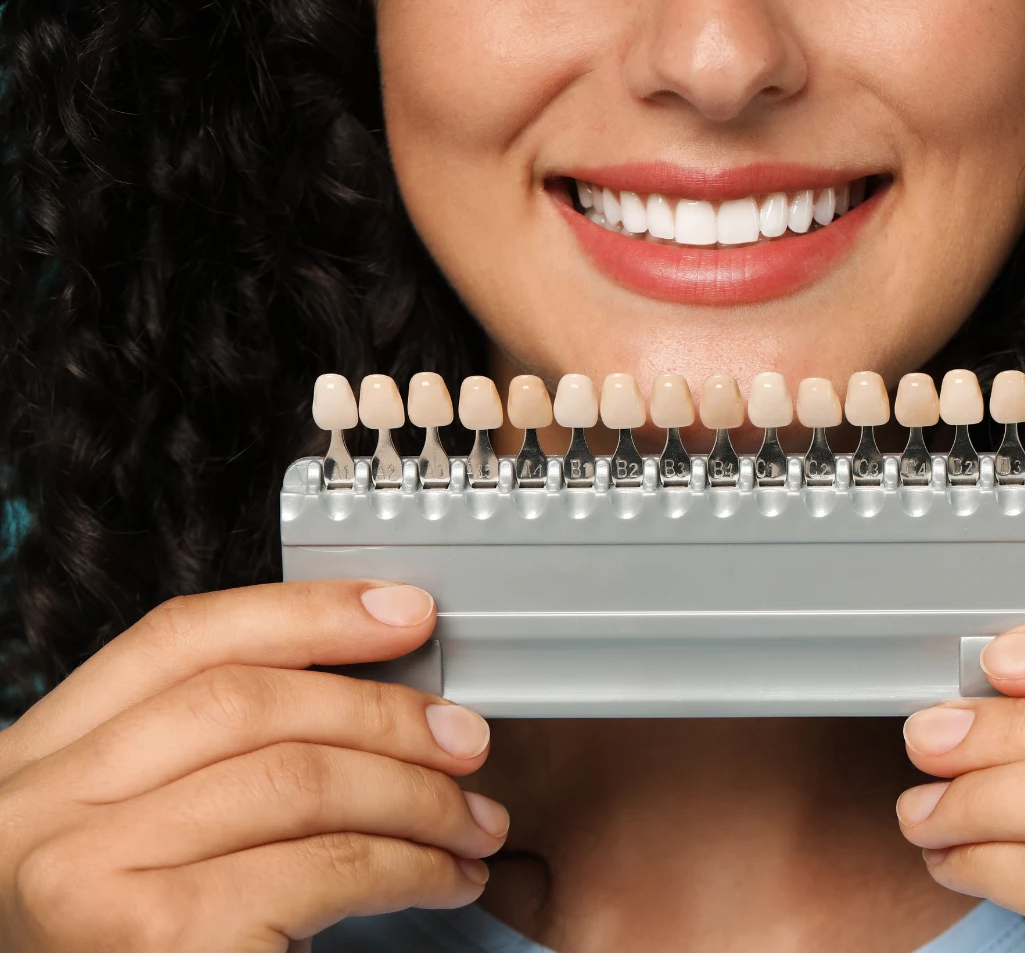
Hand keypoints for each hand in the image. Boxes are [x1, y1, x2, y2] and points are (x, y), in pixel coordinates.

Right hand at [0, 580, 507, 951]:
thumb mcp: (141, 839)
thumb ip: (210, 761)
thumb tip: (368, 696)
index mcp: (38, 764)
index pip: (178, 639)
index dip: (305, 612)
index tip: (401, 613)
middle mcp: (43, 810)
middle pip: (250, 701)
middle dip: (383, 711)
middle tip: (464, 737)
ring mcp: (91, 873)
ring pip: (303, 779)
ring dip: (418, 796)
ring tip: (473, 821)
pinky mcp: (163, 937)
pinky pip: (328, 866)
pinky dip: (412, 864)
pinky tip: (444, 877)